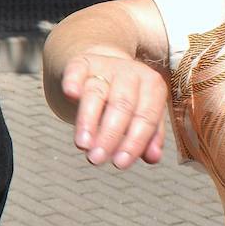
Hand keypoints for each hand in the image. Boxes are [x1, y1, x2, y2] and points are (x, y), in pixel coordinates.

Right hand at [61, 52, 168, 168]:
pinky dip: (73, 82)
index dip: (133, 142)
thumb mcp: (141, 115)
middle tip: (97, 159)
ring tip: (82, 145)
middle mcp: (132, 73)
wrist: (104, 68)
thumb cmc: (126, 100)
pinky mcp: (82, 62)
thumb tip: (153, 158)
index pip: (145, 117)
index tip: (119, 163)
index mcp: (153, 86)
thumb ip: (149, 136)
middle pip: (122, 105)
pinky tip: (71, 95)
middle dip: (109, 135)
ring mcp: (106, 65)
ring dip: (88, 120)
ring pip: (96, 92)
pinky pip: (77, 70)